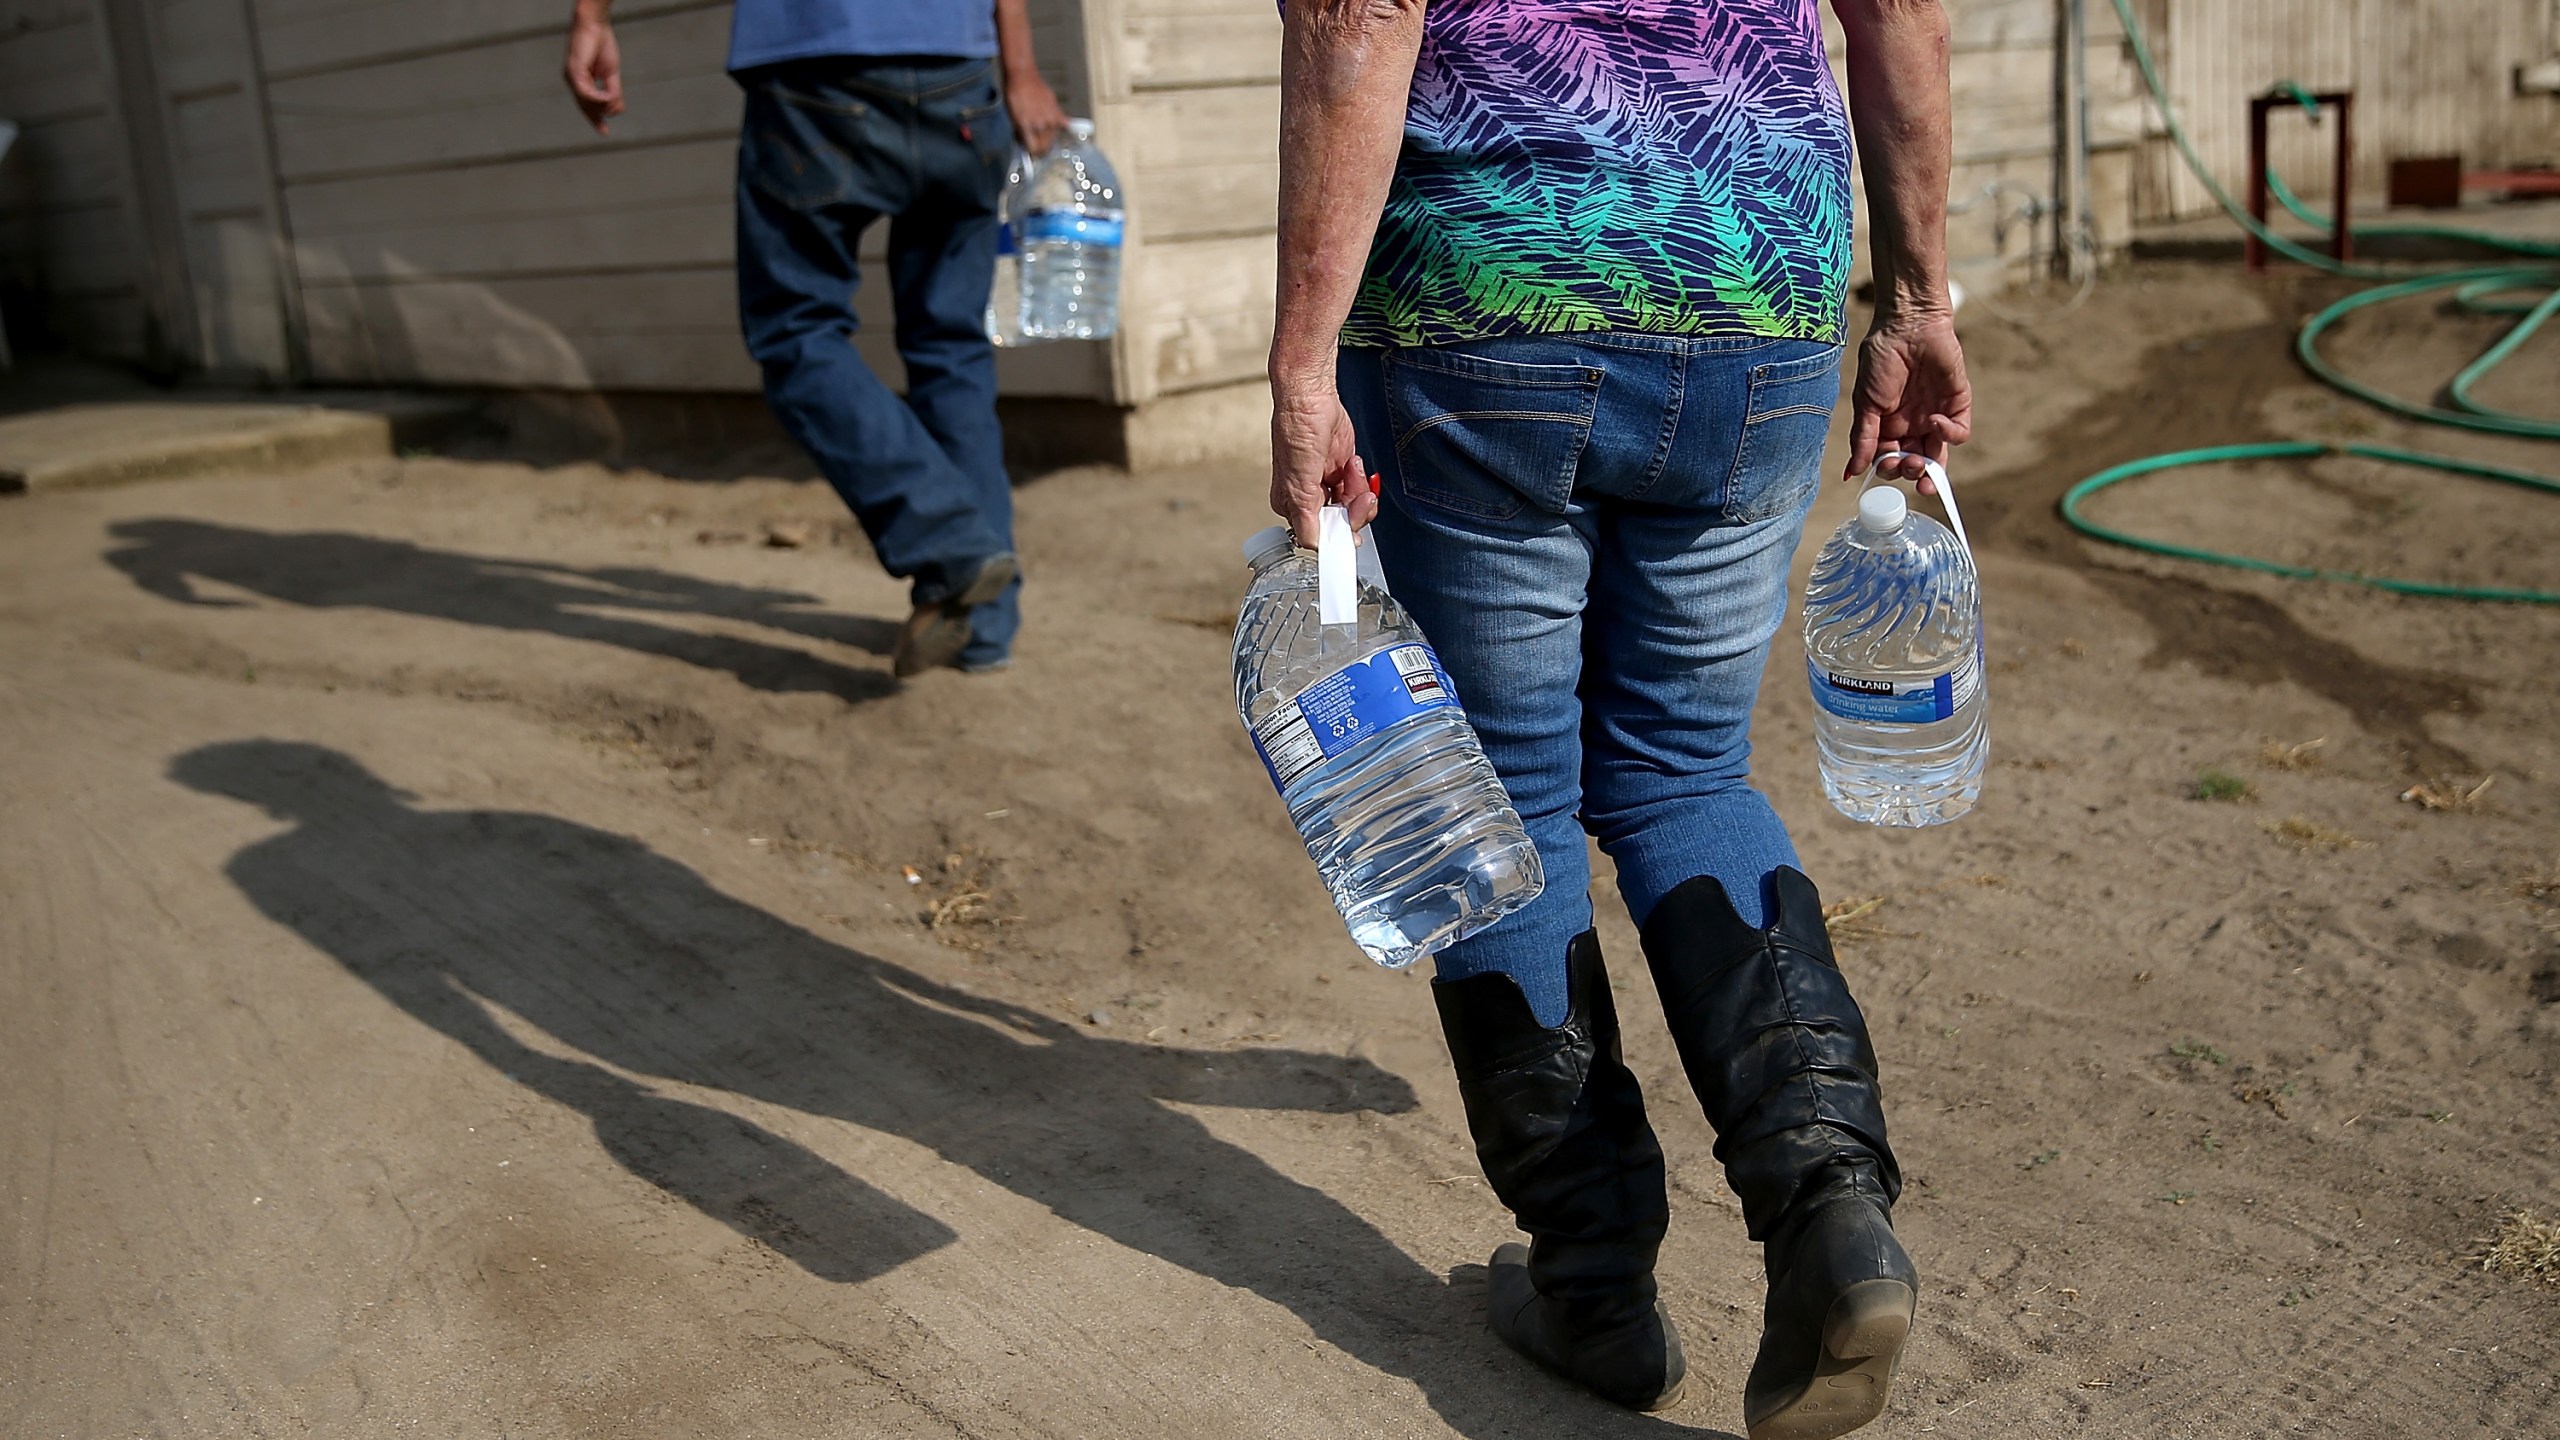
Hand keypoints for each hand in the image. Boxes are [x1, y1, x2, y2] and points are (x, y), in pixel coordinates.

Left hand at [564, 13, 623, 134]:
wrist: (595, 24)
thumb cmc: (602, 44)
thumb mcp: (610, 73)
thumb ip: (613, 91)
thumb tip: (615, 109)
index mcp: (580, 80)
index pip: (586, 105)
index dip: (595, 118)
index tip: (604, 132)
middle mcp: (572, 80)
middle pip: (585, 107)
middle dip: (597, 117)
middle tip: (604, 130)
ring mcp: (571, 77)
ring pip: (586, 102)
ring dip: (603, 105)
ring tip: (613, 99)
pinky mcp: (573, 71)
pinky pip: (586, 93)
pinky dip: (599, 97)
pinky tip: (607, 96)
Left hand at [1005, 70, 1068, 155]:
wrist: (1023, 77)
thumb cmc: (1015, 93)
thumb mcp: (1012, 116)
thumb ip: (1020, 132)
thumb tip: (1024, 142)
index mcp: (1026, 126)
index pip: (1033, 149)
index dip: (1031, 151)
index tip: (1030, 151)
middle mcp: (1040, 124)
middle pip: (1045, 146)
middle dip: (1040, 148)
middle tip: (1036, 144)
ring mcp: (1051, 118)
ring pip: (1053, 138)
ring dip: (1048, 138)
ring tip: (1041, 131)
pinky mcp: (1058, 111)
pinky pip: (1065, 125)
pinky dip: (1062, 126)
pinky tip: (1059, 127)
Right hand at [1270, 383, 1377, 546]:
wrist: (1312, 398)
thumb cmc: (1296, 430)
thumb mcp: (1299, 481)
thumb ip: (1306, 517)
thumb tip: (1313, 546)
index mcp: (1291, 506)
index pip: (1319, 536)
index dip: (1339, 534)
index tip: (1354, 534)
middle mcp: (1308, 499)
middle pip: (1341, 525)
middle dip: (1355, 511)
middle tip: (1362, 497)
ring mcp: (1326, 486)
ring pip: (1353, 509)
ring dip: (1359, 491)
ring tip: (1352, 469)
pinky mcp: (1342, 474)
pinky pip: (1359, 491)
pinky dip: (1361, 480)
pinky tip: (1352, 462)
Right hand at [1844, 311, 1971, 493]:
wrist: (1909, 326)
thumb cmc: (1881, 359)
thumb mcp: (1865, 402)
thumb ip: (1862, 438)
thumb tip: (1851, 473)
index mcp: (1887, 426)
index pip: (1890, 459)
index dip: (1888, 468)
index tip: (1884, 467)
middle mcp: (1912, 425)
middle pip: (1914, 463)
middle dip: (1909, 471)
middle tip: (1904, 465)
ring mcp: (1935, 417)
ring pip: (1938, 456)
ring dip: (1931, 467)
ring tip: (1920, 464)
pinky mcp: (1957, 405)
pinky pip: (1959, 434)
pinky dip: (1949, 435)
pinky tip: (1934, 422)